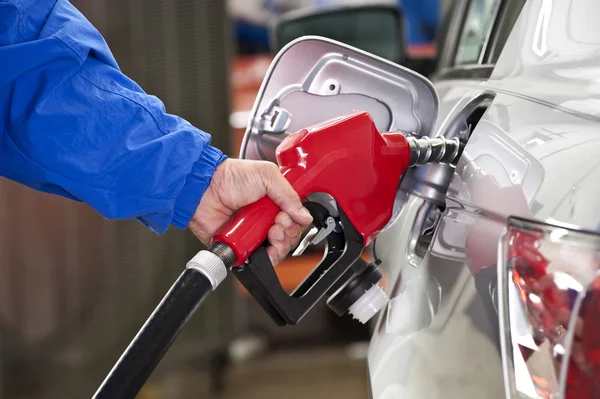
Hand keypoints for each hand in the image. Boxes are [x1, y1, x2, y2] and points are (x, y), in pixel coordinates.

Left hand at [189, 159, 312, 264]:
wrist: (205, 190)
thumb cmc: (229, 178)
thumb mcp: (266, 175)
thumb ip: (289, 195)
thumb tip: (305, 216)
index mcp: (274, 202)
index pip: (296, 218)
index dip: (296, 220)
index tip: (288, 215)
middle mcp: (266, 219)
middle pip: (290, 236)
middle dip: (289, 231)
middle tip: (277, 222)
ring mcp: (255, 234)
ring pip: (279, 250)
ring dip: (280, 243)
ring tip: (271, 232)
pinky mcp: (243, 247)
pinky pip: (261, 259)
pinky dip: (267, 257)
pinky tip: (265, 248)